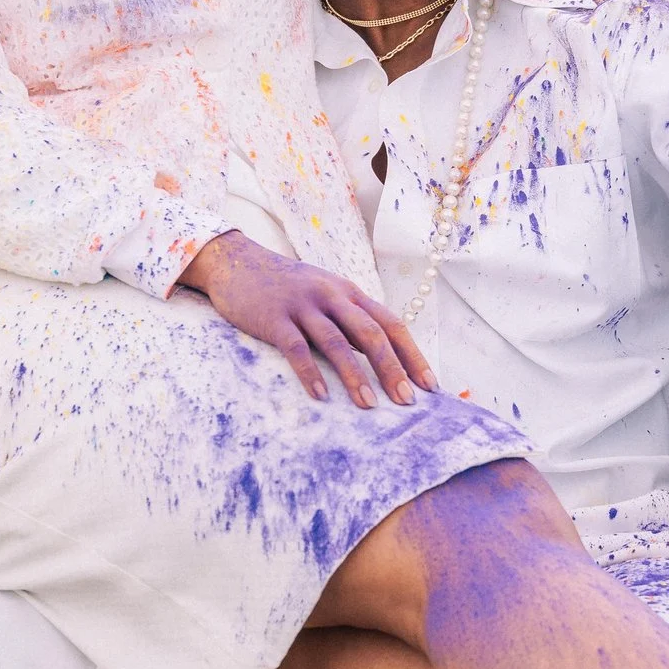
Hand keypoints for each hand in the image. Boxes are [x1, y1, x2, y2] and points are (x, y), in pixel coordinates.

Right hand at [180, 230, 437, 407]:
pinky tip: (320, 396)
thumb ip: (351, 320)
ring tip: (368, 406)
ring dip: (355, 375)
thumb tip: (384, 361)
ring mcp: (303, 305)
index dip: (412, 355)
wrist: (237, 262)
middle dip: (392, 369)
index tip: (431, 386)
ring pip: (337, 342)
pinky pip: (295, 347)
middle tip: (407, 403)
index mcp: (350, 293)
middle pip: (371, 333)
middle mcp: (332, 295)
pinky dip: (309, 372)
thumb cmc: (287, 288)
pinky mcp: (274, 317)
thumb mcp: (325, 295)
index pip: (391, 324)